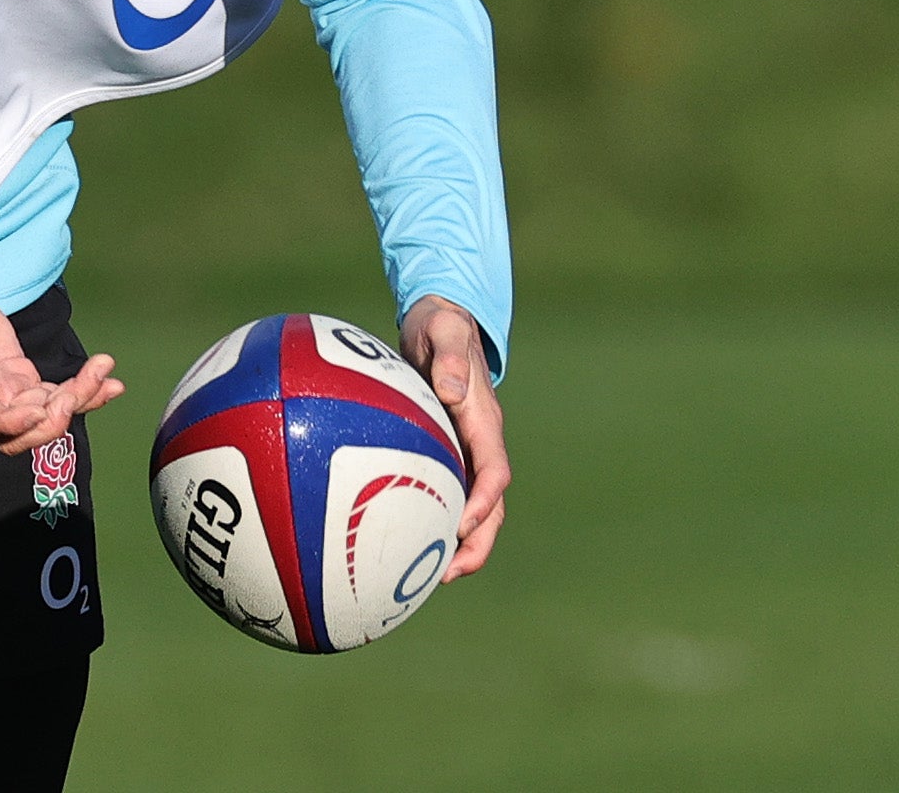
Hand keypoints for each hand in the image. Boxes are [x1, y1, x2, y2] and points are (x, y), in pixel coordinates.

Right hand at [0, 252, 124, 455]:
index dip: (10, 423)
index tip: (38, 409)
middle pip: (17, 435)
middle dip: (52, 420)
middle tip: (80, 387)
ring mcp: (6, 391)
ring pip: (43, 419)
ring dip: (78, 402)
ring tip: (104, 370)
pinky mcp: (23, 381)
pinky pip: (56, 398)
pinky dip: (85, 393)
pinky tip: (111, 380)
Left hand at [398, 295, 508, 581]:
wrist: (442, 321)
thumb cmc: (440, 325)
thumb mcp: (443, 331)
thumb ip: (449, 357)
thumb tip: (451, 389)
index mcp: (484, 421)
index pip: (494, 471)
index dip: (483, 501)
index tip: (463, 526)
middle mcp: (480, 443)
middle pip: (491, 505)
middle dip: (477, 542)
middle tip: (450, 573)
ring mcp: (467, 451)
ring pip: (473, 507)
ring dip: (460, 542)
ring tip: (431, 576)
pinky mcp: (447, 453)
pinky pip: (447, 494)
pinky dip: (436, 521)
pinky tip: (405, 543)